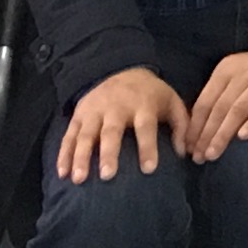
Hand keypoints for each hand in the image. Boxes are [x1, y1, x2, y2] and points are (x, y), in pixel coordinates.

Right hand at [57, 66, 189, 182]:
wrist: (120, 68)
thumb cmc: (149, 93)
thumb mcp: (171, 100)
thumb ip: (181, 125)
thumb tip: (185, 152)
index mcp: (142, 105)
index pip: (145, 127)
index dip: (147, 147)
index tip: (149, 169)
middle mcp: (116, 108)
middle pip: (111, 131)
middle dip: (108, 153)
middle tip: (107, 175)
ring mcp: (94, 111)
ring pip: (85, 135)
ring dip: (80, 157)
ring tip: (78, 179)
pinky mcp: (78, 115)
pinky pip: (69, 136)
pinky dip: (63, 154)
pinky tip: (62, 173)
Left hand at [184, 47, 247, 159]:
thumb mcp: (238, 77)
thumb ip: (219, 96)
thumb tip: (196, 131)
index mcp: (227, 68)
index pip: (205, 101)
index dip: (195, 126)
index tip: (188, 149)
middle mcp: (245, 71)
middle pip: (220, 107)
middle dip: (206, 134)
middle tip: (199, 158)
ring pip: (239, 109)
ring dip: (224, 134)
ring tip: (214, 154)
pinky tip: (244, 137)